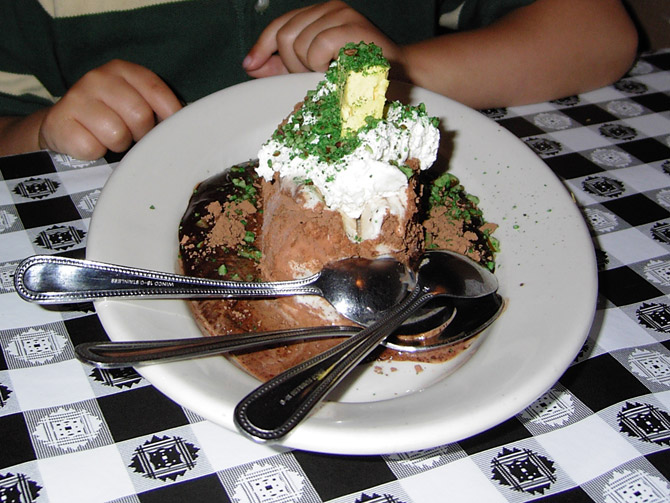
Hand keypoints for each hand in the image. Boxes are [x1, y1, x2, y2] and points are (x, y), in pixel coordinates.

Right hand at [38, 59, 181, 159]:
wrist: (62, 126)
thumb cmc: (110, 117)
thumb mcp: (135, 103)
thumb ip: (159, 108)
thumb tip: (188, 126)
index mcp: (123, 70)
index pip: (158, 93)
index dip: (168, 118)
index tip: (167, 131)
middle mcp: (98, 78)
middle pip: (140, 116)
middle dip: (141, 134)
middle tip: (132, 135)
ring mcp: (77, 97)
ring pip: (117, 134)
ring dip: (118, 144)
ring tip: (109, 138)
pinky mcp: (61, 121)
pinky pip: (93, 148)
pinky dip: (95, 153)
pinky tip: (90, 143)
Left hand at [243, 1, 403, 77]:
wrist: (400, 75)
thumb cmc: (359, 74)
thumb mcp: (316, 69)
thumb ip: (285, 66)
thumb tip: (253, 67)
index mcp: (320, 15)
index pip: (279, 25)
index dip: (261, 46)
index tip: (250, 66)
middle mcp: (329, 7)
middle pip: (284, 36)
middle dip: (292, 65)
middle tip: (314, 76)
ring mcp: (340, 14)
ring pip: (297, 45)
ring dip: (310, 68)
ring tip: (330, 73)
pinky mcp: (350, 26)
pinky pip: (316, 48)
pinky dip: (322, 66)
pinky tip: (337, 69)